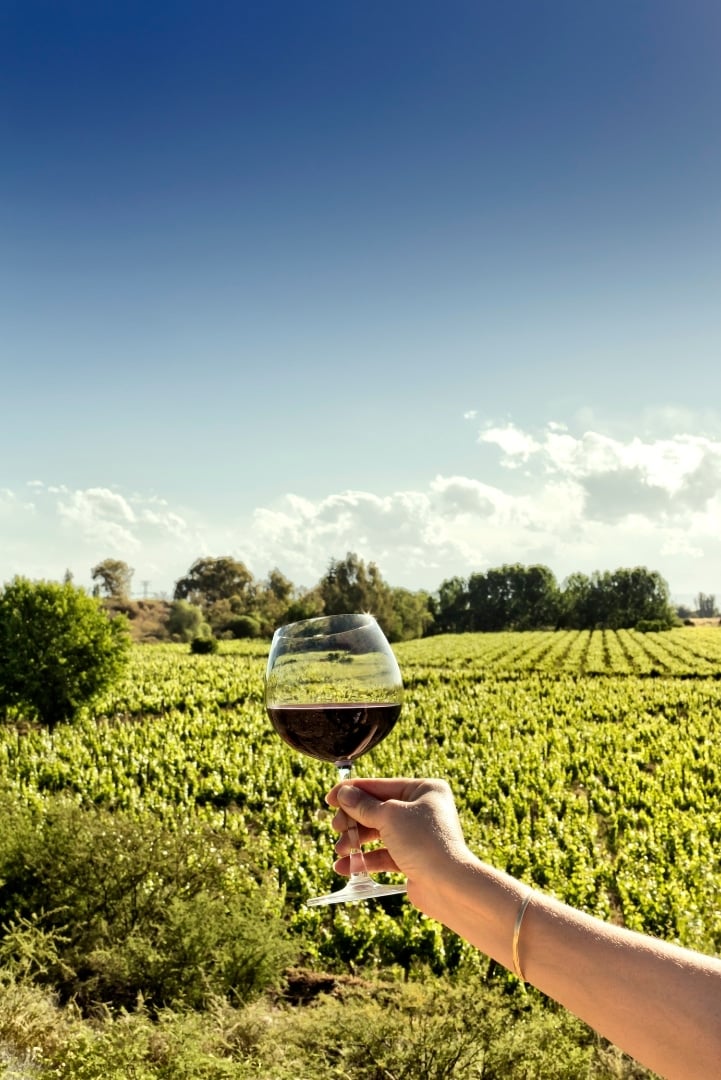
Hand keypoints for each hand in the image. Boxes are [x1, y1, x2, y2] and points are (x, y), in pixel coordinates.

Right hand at [326, 777, 471, 910]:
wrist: (448, 885)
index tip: (329, 798)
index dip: (353, 791)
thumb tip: (343, 793)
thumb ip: (363, 805)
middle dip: (353, 820)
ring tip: (340, 851)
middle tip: (336, 828)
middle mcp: (423, 810)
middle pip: (378, 809)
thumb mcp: (388, 817)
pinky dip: (366, 860)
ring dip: (356, 841)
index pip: (381, 786)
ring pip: (379, 833)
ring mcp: (419, 835)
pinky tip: (346, 867)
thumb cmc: (423, 842)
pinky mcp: (414, 858)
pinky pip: (384, 854)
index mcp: (424, 790)